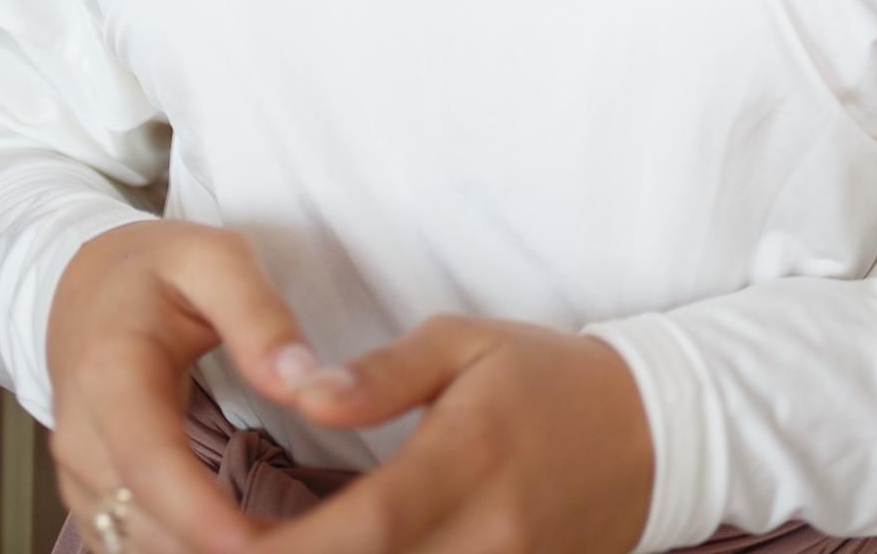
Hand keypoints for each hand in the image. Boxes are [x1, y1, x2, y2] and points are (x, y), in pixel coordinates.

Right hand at [45, 217, 353, 553]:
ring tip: (286, 544)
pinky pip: (131, 546)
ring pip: (136, 546)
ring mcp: (77, 476)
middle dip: (219, 546)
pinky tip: (245, 546)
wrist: (84, 285)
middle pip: (143, 522)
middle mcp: (81, 437)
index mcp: (110, 373)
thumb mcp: (215, 261)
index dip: (199, 515)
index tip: (256, 543)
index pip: (149, 463)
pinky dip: (184, 552)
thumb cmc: (156, 270)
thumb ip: (260, 318)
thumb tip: (303, 383)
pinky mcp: (89, 499)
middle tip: (306, 544)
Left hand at [260, 311, 654, 553]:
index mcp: (468, 455)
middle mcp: (488, 532)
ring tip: (277, 552)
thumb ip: (381, 376)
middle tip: (227, 553)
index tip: (228, 545)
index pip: (367, 524)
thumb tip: (305, 394)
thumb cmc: (542, 376)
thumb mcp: (464, 344)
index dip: (290, 548)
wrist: (649, 433)